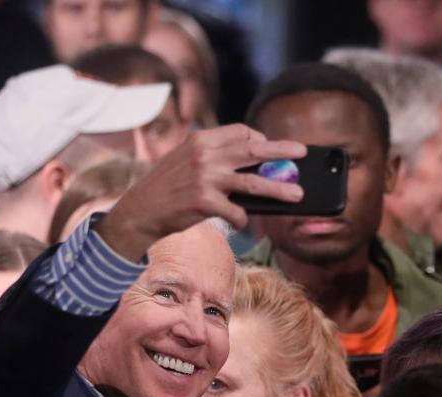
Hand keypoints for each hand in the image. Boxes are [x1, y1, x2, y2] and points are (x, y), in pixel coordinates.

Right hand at [97, 125, 306, 260]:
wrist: (139, 210)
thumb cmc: (167, 187)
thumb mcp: (184, 159)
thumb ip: (212, 156)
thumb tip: (250, 165)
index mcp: (201, 140)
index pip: (240, 132)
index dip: (259, 139)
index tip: (269, 147)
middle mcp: (205, 155)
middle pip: (253, 151)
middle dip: (281, 152)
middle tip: (301, 153)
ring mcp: (205, 179)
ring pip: (253, 183)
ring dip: (279, 190)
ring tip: (298, 195)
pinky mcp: (205, 202)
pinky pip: (236, 212)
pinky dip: (242, 219)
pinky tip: (239, 220)